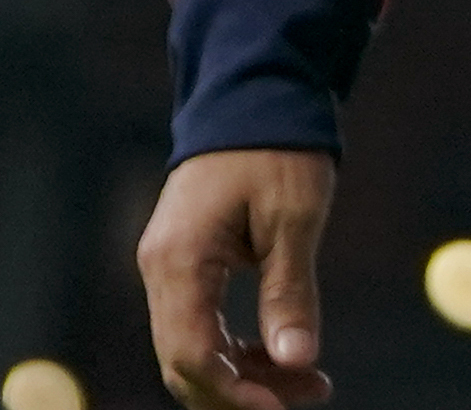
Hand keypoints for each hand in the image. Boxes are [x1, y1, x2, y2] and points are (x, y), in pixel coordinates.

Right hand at [140, 146, 340, 407]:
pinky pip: (200, 324)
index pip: (192, 353)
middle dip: (243, 390)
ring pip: (193, 348)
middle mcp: (160, 270)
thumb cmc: (277, 147)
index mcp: (180, 260)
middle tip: (310, 394)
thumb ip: (291, 292)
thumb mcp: (295, 219)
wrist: (253, 93)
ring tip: (310, 379)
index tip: (282, 406)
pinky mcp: (183, 264)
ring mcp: (166, 268)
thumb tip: (297, 360)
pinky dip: (237, 347)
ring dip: (244, 373)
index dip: (234, 392)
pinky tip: (281, 354)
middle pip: (185, 361)